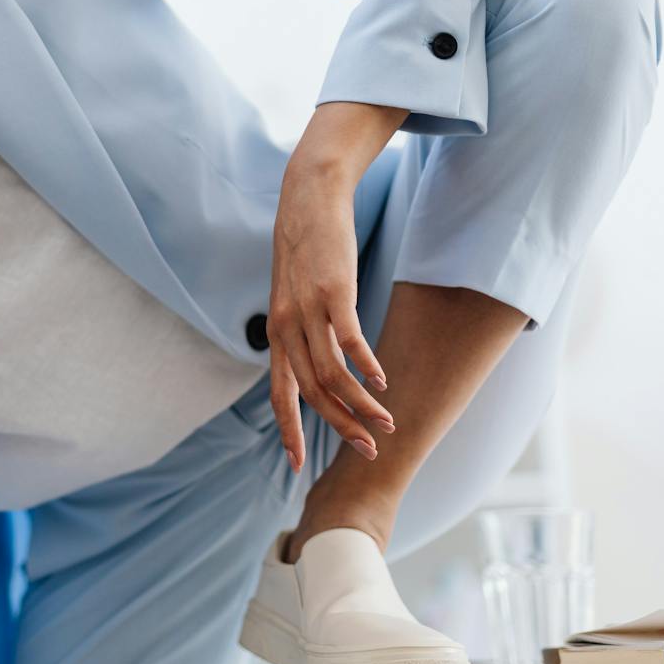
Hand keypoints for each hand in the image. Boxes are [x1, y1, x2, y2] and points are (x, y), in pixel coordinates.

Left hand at [266, 161, 394, 474]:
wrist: (307, 196)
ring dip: (361, 404)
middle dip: (341, 427)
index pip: (280, 394)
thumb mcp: (294, 293)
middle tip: (368, 452)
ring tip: (387, 423)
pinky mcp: (331, 291)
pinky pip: (349, 339)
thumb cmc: (305, 247)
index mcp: (277, 334)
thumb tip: (315, 359)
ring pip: (332, 374)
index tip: (296, 467)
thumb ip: (302, 328)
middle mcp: (286, 327)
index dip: (290, 431)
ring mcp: (307, 310)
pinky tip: (383, 381)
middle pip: (312, 393)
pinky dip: (366, 364)